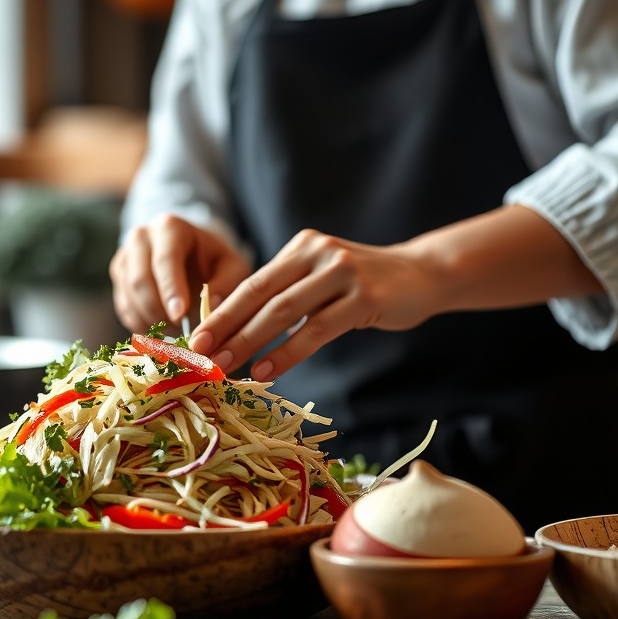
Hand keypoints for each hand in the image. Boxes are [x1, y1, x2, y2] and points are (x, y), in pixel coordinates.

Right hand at [110, 214, 251, 332]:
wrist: (191, 254)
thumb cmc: (213, 260)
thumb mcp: (231, 266)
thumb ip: (227, 283)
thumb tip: (212, 306)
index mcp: (170, 227)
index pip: (165, 260)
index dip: (170, 289)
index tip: (179, 315)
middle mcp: (140, 237)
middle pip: (139, 279)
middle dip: (158, 310)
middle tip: (179, 330)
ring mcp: (125, 256)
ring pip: (128, 296)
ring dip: (150, 320)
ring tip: (175, 329)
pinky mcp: (118, 277)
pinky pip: (123, 307)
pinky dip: (141, 324)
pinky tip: (160, 329)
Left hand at [188, 206, 605, 380]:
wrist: (422, 274)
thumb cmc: (364, 286)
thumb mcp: (321, 279)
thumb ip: (287, 295)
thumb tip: (235, 333)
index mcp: (300, 247)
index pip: (251, 283)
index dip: (220, 312)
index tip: (194, 340)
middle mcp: (317, 253)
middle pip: (260, 295)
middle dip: (226, 327)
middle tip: (200, 356)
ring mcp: (341, 272)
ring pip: (284, 312)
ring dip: (252, 342)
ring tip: (227, 367)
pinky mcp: (364, 297)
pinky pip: (317, 329)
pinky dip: (289, 352)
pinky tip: (268, 371)